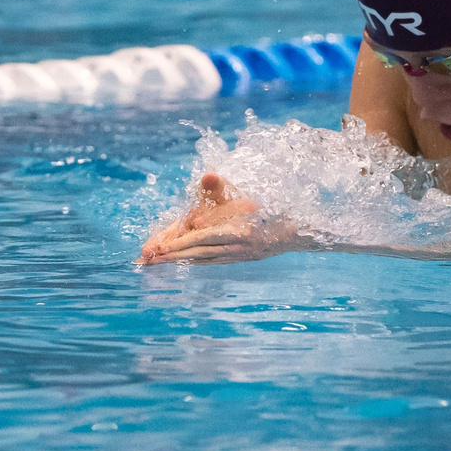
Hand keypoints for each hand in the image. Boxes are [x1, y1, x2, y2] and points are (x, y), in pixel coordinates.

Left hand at [137, 172, 300, 264]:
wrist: (300, 230)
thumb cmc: (274, 208)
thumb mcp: (248, 195)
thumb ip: (222, 188)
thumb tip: (203, 191)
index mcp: (239, 232)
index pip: (204, 239)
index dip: (181, 244)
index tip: (161, 248)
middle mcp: (237, 247)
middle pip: (199, 254)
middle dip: (173, 257)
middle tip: (150, 261)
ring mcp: (239, 256)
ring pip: (204, 259)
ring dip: (180, 261)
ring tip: (158, 262)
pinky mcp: (241, 258)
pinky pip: (212, 261)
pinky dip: (194, 262)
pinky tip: (183, 261)